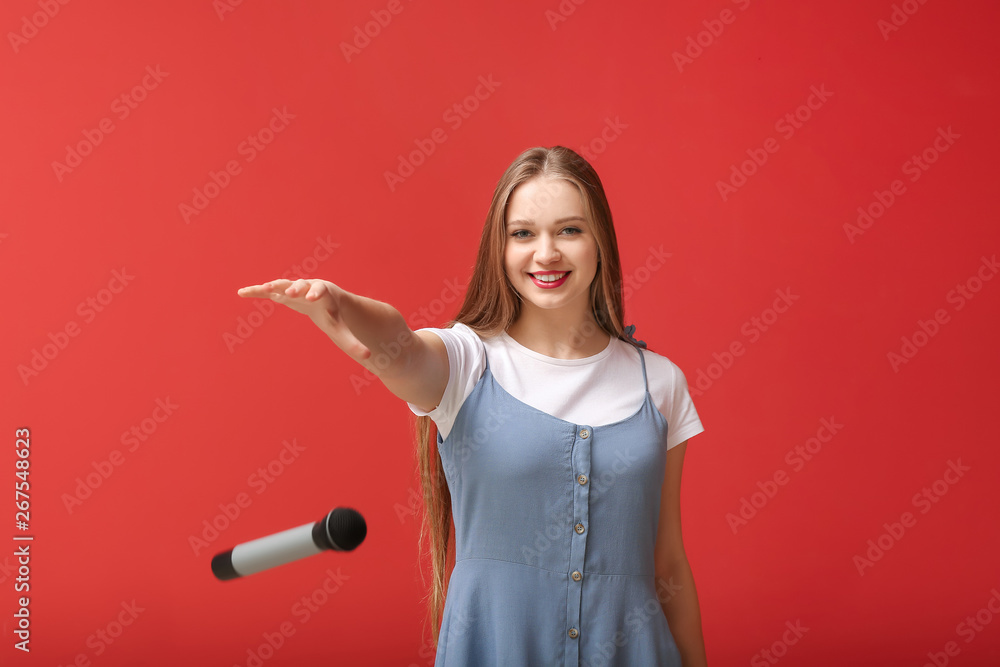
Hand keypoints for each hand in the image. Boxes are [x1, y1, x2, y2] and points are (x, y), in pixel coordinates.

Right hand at [237, 279, 371, 359]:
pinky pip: (267, 291)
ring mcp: (292, 288)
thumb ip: (353, 342)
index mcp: (324, 293)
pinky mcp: (279, 292)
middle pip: (301, 284)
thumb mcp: (340, 329)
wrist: (321, 298)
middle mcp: (307, 287)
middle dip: (296, 288)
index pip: (320, 290)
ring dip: (273, 286)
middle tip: (290, 292)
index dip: (316, 292)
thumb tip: (370, 357)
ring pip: (282, 284)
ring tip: (263, 289)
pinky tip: (242, 293)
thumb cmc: (331, 313)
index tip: (312, 297)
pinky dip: (256, 291)